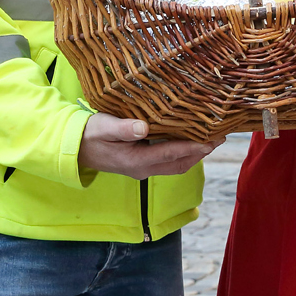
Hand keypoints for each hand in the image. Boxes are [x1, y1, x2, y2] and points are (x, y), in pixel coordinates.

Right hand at [76, 113, 221, 179]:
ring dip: (195, 154)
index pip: (172, 154)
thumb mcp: (104, 127)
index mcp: (136, 160)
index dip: (194, 146)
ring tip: (212, 138)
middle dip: (202, 152)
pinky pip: (169, 162)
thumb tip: (143, 128)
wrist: (74, 149)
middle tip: (221, 137)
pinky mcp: (141, 165)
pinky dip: (184, 153)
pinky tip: (191, 140)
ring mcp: (143, 169)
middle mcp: (143, 168)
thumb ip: (123, 128)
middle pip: (180, 163)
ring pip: (177, 165)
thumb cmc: (89, 134)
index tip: (212, 138)